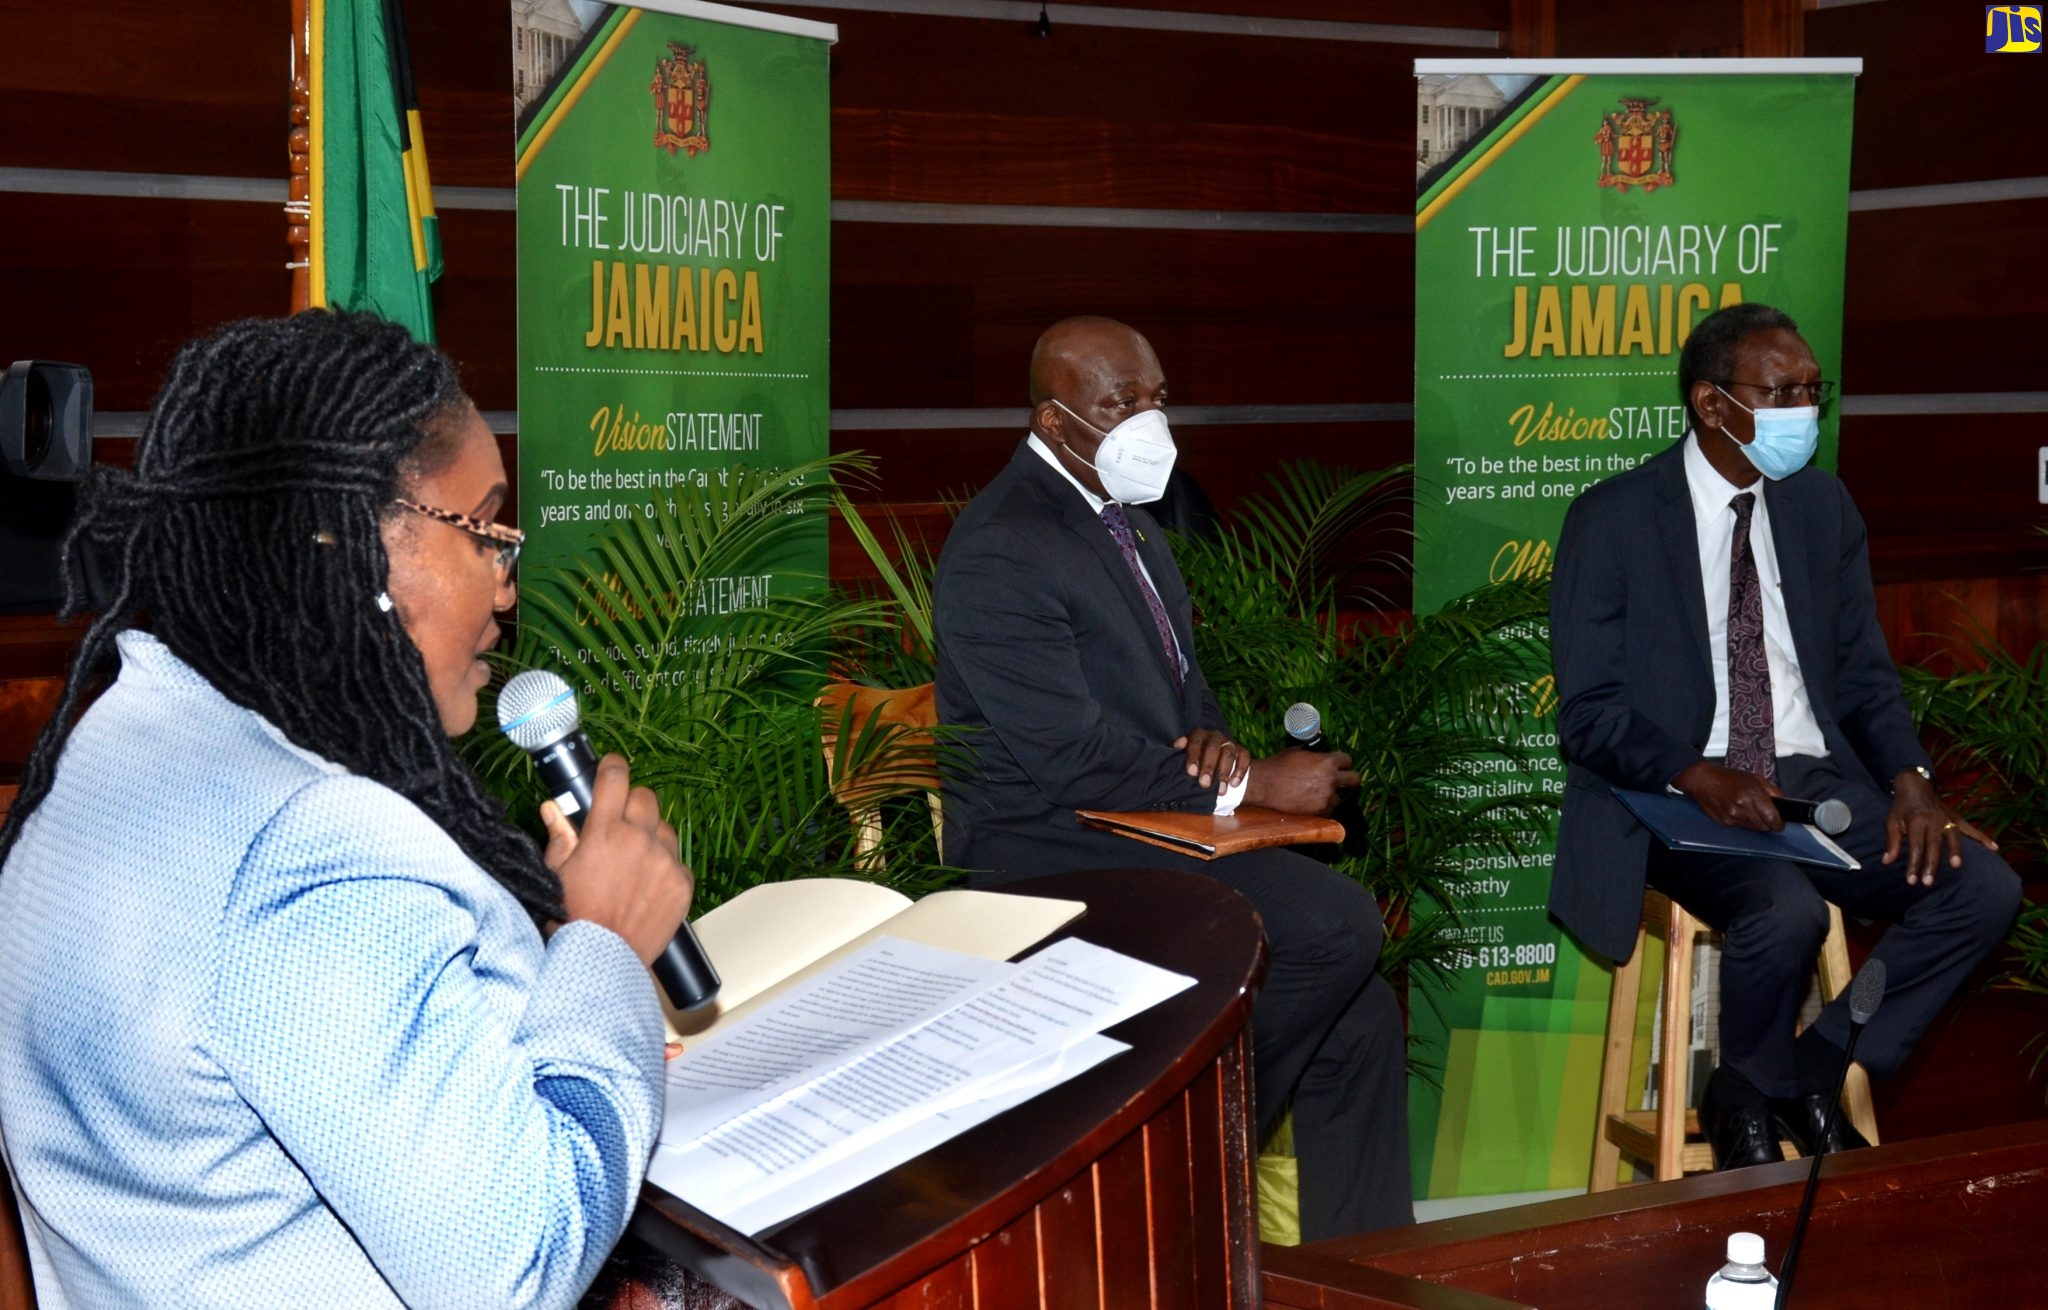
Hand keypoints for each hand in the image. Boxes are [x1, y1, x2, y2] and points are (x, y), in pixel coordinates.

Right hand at [540, 754, 693, 965]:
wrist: (602, 960)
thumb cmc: (573, 918)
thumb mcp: (557, 874)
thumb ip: (560, 837)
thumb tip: (553, 808)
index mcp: (604, 832)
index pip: (615, 779)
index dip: (613, 767)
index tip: (612, 768)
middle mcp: (639, 840)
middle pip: (646, 798)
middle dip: (633, 805)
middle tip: (621, 824)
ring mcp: (665, 861)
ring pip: (665, 829)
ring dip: (651, 837)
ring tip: (634, 862)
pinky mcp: (682, 883)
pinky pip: (678, 861)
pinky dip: (665, 868)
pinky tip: (648, 886)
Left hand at [1173, 727, 1250, 792]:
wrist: (1213, 764)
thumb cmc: (1194, 761)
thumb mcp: (1183, 757)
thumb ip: (1177, 753)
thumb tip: (1176, 746)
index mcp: (1198, 735)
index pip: (1195, 742)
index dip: (1193, 756)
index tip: (1191, 772)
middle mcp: (1214, 736)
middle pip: (1213, 748)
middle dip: (1208, 766)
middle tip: (1204, 784)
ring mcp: (1228, 743)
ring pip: (1228, 753)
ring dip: (1224, 773)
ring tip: (1220, 791)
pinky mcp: (1241, 751)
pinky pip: (1244, 757)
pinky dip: (1240, 770)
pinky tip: (1234, 784)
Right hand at [1243, 747, 1357, 815]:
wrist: (1264, 784)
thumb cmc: (1279, 765)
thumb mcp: (1299, 752)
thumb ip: (1315, 756)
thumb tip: (1320, 758)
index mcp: (1327, 762)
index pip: (1348, 760)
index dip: (1343, 763)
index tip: (1340, 766)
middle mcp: (1331, 779)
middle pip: (1355, 780)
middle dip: (1350, 780)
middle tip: (1344, 782)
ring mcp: (1326, 796)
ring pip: (1340, 797)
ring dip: (1333, 795)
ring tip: (1319, 794)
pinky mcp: (1319, 810)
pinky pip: (1329, 810)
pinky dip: (1324, 807)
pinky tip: (1313, 802)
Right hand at [1672, 761, 1783, 831]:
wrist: (1704, 780)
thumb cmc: (1728, 778)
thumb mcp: (1755, 778)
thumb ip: (1772, 791)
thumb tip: (1783, 803)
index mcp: (1752, 794)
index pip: (1772, 818)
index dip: (1778, 824)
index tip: (1780, 824)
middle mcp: (1742, 806)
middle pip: (1764, 826)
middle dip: (1768, 823)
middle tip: (1765, 815)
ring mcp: (1733, 815)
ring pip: (1753, 829)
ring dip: (1756, 823)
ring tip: (1750, 811)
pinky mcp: (1725, 821)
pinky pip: (1741, 827)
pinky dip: (1743, 822)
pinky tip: (1738, 811)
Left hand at [1883, 770, 1995, 886]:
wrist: (1915, 786)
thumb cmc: (1902, 808)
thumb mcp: (1891, 822)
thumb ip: (1892, 842)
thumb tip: (1887, 862)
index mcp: (1916, 821)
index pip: (1916, 847)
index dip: (1913, 864)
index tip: (1911, 881)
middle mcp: (1933, 820)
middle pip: (1933, 846)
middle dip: (1931, 865)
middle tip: (1928, 882)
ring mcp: (1947, 818)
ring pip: (1952, 838)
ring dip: (1955, 851)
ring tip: (1956, 866)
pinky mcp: (1956, 818)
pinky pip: (1971, 828)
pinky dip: (1983, 837)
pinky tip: (1994, 848)